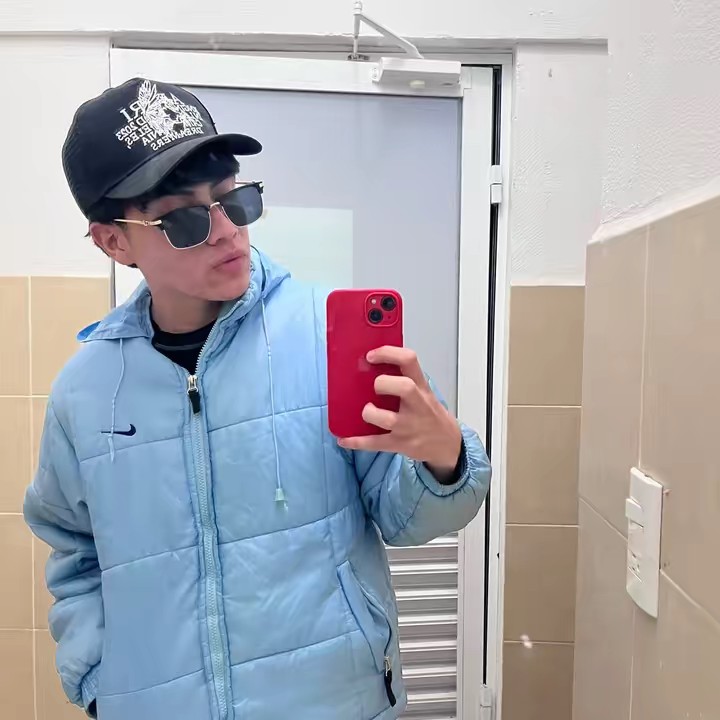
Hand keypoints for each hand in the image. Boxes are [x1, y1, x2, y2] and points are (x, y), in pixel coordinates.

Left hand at [338, 346, 461, 477]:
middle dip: (384, 383)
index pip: (409, 361)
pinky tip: (343, 439)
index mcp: (421, 388)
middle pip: (404, 387)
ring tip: (366, 411)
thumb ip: (405, 380)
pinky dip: (357, 442)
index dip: (388, 353)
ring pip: (388, 419)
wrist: (448, 444)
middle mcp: (417, 405)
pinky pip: (376, 443)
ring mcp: (409, 427)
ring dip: (370, 413)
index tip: (371, 355)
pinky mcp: (400, 444)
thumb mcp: (425, 393)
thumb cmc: (430, 414)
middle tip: (374, 386)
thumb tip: (370, 366)